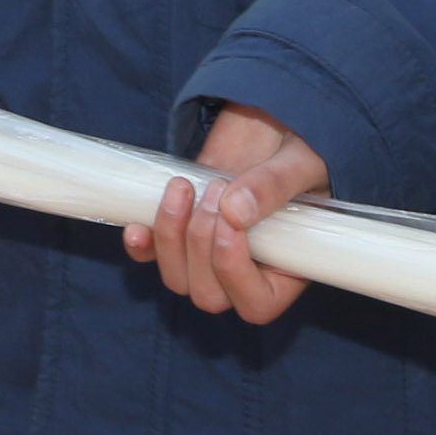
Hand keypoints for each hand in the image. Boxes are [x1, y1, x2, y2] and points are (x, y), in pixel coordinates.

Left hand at [127, 105, 331, 323]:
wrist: (266, 129)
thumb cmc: (297, 155)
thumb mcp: (298, 164)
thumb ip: (273, 186)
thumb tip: (235, 212)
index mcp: (285, 272)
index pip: (256, 305)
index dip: (234, 272)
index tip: (231, 222)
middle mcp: (244, 275)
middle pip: (208, 294)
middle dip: (201, 243)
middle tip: (214, 189)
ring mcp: (206, 259)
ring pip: (177, 278)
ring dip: (171, 234)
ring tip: (184, 185)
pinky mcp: (177, 235)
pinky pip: (150, 256)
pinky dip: (141, 245)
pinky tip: (137, 223)